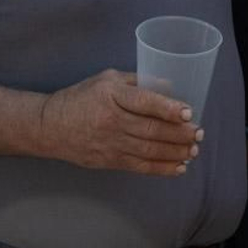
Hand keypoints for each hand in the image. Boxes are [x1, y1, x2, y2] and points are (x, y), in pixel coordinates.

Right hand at [39, 70, 201, 175]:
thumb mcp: (107, 80)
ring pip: (149, 150)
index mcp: (111, 95)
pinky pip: (140, 166)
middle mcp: (111, 121)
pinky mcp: (109, 161)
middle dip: (179, 134)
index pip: (144, 102)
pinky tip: (178, 166)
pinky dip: (162, 168)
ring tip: (193, 150)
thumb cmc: (80, 98)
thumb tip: (170, 85)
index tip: (188, 112)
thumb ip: (138, 81)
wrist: (48, 126)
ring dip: (175, 152)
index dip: (168, 108)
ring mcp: (110, 143)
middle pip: (151, 130)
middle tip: (199, 133)